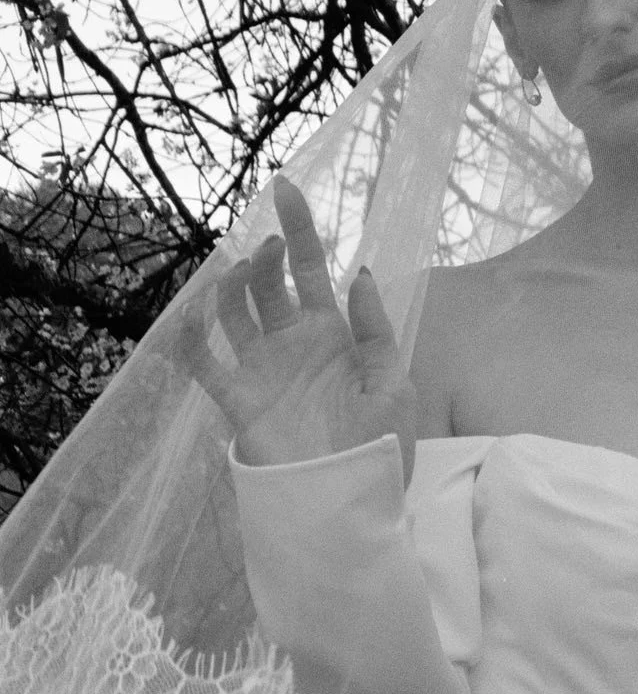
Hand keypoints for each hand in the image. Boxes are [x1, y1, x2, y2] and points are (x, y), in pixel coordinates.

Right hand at [179, 177, 417, 481]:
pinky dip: (188, 337)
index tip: (286, 186)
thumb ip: (375, 329)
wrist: (350, 506)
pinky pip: (203, 362)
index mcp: (333, 334)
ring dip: (233, 286)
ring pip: (234, 311)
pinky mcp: (238, 400)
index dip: (299, 228)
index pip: (311, 268)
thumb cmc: (379, 449)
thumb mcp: (392, 383)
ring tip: (246, 273)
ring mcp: (261, 369)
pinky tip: (188, 314)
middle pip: (269, 283)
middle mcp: (292, 344)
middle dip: (267, 255)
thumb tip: (361, 273)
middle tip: (271, 247)